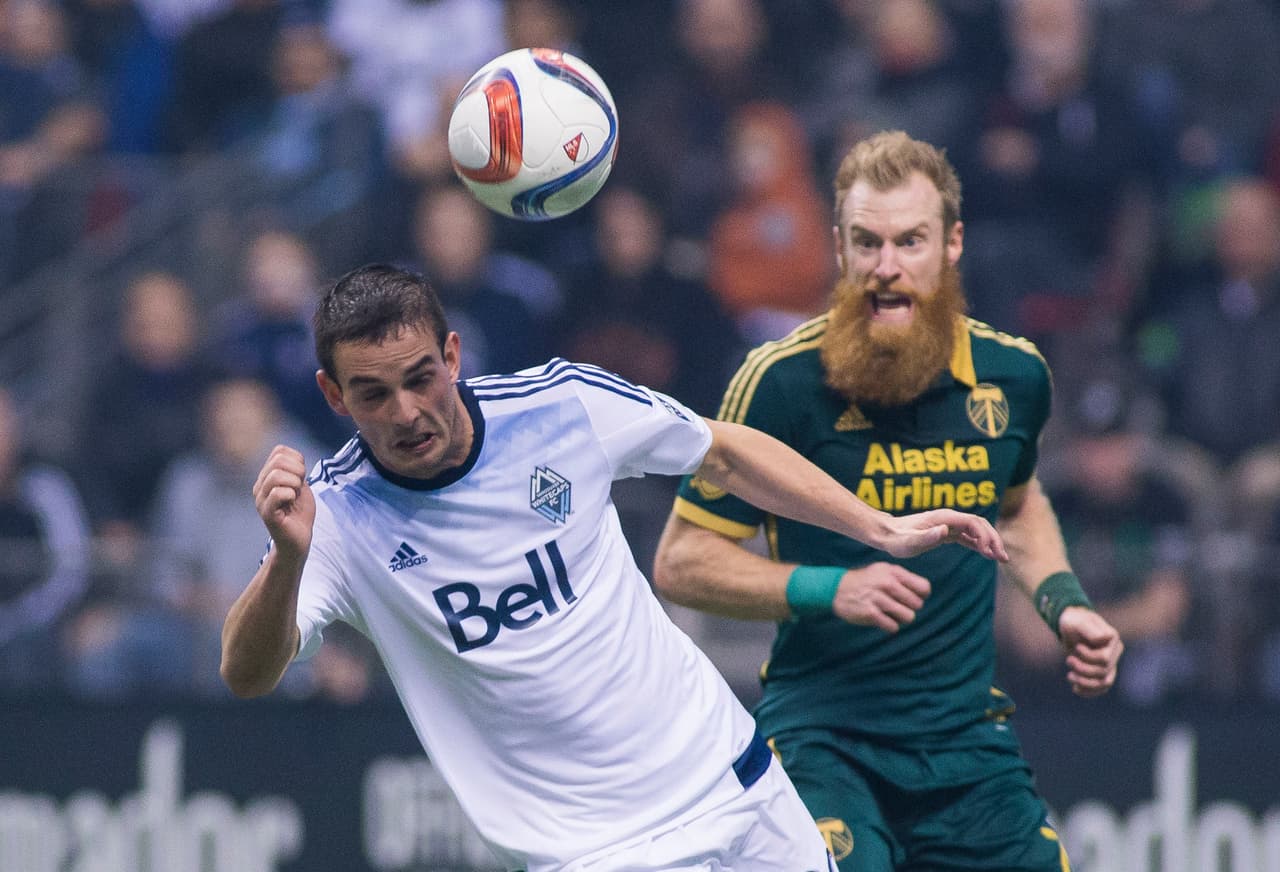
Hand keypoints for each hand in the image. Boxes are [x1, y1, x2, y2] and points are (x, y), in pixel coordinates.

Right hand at [253, 445, 315, 559]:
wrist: (299, 539)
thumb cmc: (299, 512)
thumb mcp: (300, 484)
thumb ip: (295, 468)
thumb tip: (291, 456)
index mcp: (266, 477)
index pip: (279, 451)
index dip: (297, 460)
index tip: (301, 477)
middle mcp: (259, 486)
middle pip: (278, 460)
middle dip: (298, 470)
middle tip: (300, 487)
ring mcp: (261, 500)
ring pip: (276, 475)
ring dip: (295, 483)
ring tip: (295, 495)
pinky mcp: (267, 513)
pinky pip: (277, 493)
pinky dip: (291, 495)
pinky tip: (291, 503)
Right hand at [832, 563, 931, 632]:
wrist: (835, 589)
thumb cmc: (864, 581)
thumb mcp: (882, 570)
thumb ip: (903, 578)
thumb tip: (924, 592)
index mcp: (893, 571)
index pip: (924, 587)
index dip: (921, 595)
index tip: (912, 598)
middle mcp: (887, 583)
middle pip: (917, 604)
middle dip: (909, 608)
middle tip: (896, 606)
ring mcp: (878, 598)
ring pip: (908, 617)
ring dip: (900, 618)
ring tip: (890, 613)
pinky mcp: (870, 613)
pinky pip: (893, 626)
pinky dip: (889, 626)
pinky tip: (881, 619)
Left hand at [879, 509, 1008, 561]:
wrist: (886, 534)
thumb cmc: (896, 538)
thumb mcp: (909, 541)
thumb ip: (926, 536)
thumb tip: (944, 531)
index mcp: (943, 517)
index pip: (973, 522)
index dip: (984, 535)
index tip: (988, 553)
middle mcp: (948, 518)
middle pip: (979, 524)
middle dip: (993, 539)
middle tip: (1002, 558)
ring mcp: (948, 525)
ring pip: (976, 530)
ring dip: (990, 542)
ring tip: (1001, 558)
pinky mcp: (945, 533)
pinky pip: (968, 537)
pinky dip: (979, 545)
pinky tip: (987, 555)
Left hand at [1058, 607, 1122, 697]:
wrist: (1070, 626)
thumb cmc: (1074, 621)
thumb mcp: (1078, 622)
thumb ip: (1090, 630)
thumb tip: (1104, 639)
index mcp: (1112, 639)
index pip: (1105, 658)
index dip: (1088, 656)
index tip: (1077, 646)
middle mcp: (1114, 652)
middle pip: (1103, 672)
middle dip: (1082, 669)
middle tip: (1068, 660)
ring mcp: (1110, 663)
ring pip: (1104, 683)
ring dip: (1085, 683)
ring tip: (1069, 676)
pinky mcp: (1102, 671)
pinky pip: (1101, 688)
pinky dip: (1089, 691)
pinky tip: (1075, 688)